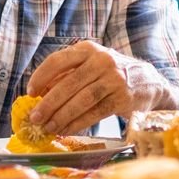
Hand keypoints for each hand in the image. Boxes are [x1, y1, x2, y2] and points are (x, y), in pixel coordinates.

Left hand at [28, 41, 156, 133]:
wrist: (149, 83)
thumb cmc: (111, 75)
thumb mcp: (91, 65)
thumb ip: (67, 75)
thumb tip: (38, 94)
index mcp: (88, 49)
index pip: (58, 60)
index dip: (41, 77)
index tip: (30, 93)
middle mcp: (102, 60)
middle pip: (68, 83)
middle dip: (48, 103)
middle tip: (35, 118)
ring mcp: (114, 79)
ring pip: (81, 100)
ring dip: (62, 116)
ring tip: (49, 127)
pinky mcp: (123, 98)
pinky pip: (95, 113)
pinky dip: (78, 123)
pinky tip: (66, 130)